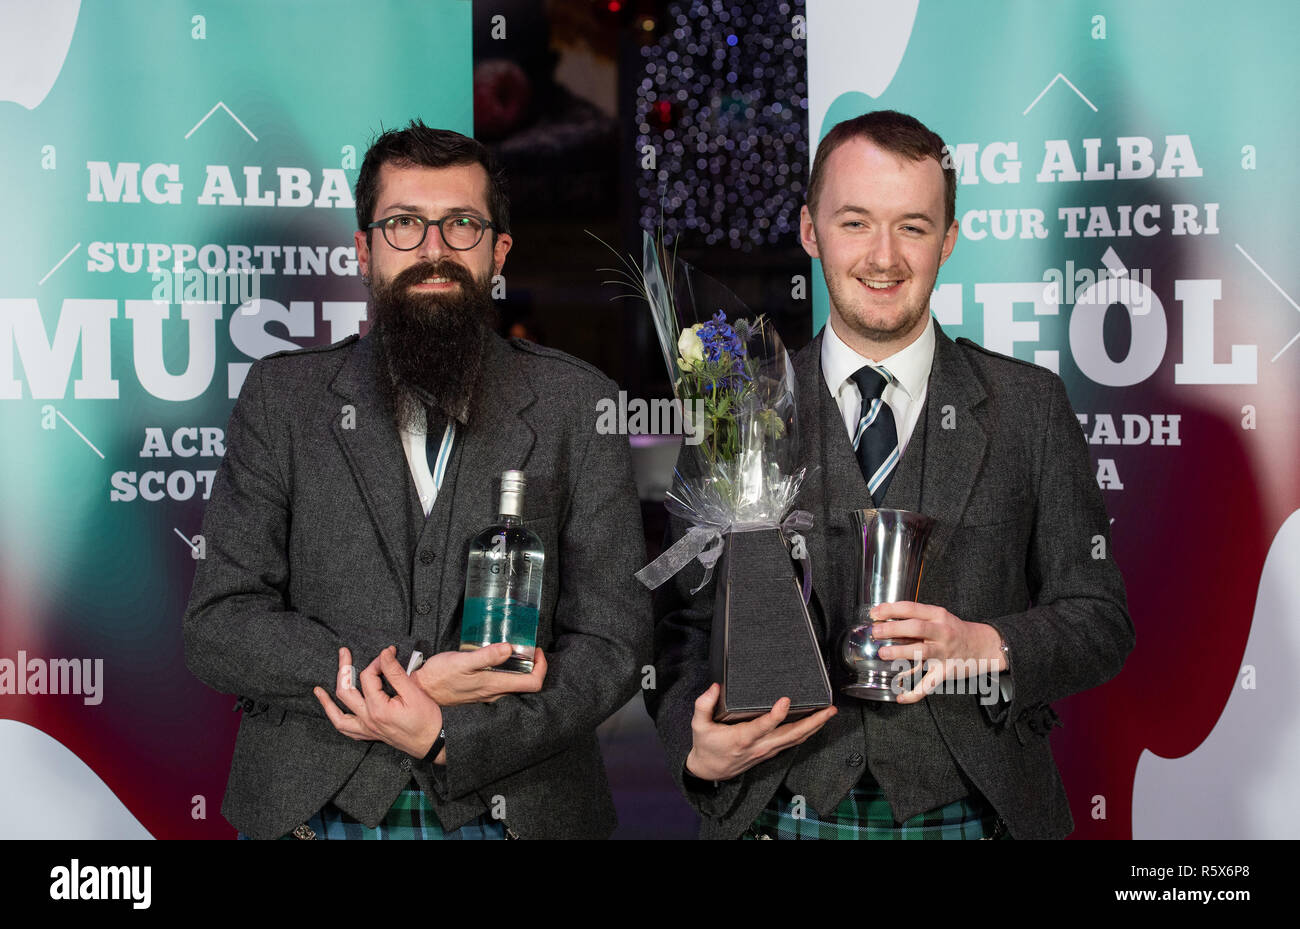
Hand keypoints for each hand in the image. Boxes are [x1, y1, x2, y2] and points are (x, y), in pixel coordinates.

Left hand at [314, 646, 443, 759]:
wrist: (435, 743)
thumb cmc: (428, 719)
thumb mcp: (413, 692)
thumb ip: (395, 672)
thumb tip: (384, 654)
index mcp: (378, 708)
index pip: (367, 677)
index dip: (376, 661)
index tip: (388, 652)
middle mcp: (368, 720)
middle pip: (345, 692)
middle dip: (343, 669)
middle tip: (343, 653)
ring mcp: (367, 729)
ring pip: (338, 717)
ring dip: (327, 703)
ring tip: (318, 691)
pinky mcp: (371, 734)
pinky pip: (347, 729)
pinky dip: (337, 719)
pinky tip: (335, 711)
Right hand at [412, 644, 547, 705]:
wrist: (421, 692)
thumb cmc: (439, 676)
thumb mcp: (461, 662)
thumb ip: (486, 656)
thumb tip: (509, 648)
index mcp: (494, 686)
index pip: (533, 683)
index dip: (541, 667)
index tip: (537, 651)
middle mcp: (494, 694)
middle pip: (527, 686)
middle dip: (534, 667)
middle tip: (530, 650)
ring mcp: (487, 696)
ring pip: (515, 687)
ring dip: (521, 670)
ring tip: (517, 653)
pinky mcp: (479, 693)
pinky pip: (502, 687)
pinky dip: (508, 674)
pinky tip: (499, 663)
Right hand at [684, 683, 836, 781]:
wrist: (709, 770)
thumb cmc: (706, 746)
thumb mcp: (698, 726)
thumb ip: (703, 705)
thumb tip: (715, 687)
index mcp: (742, 739)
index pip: (762, 727)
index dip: (775, 715)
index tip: (785, 700)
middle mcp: (759, 746)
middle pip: (791, 735)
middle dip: (813, 722)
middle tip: (828, 709)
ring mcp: (767, 751)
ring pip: (796, 740)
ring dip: (815, 727)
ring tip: (829, 713)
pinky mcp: (770, 752)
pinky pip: (792, 743)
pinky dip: (807, 733)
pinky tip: (816, 724)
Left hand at [869, 601, 1005, 703]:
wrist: (983, 646)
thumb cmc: (956, 631)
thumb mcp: (939, 618)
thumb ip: (917, 620)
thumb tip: (886, 621)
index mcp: (937, 615)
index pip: (912, 608)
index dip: (891, 609)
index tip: (875, 612)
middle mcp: (941, 632)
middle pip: (915, 628)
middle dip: (892, 629)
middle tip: (875, 632)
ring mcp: (944, 652)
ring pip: (920, 652)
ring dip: (900, 653)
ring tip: (883, 654)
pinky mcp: (946, 671)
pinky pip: (929, 684)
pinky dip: (914, 693)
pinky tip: (900, 696)